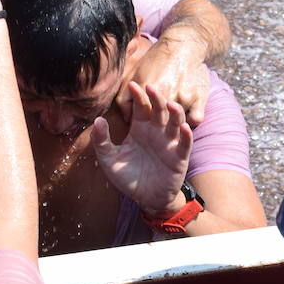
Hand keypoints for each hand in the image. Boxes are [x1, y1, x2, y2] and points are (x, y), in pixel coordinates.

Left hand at [93, 83, 192, 215]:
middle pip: (158, 110)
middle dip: (156, 99)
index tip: (131, 84)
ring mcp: (169, 143)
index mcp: (139, 129)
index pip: (140, 108)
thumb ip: (101, 140)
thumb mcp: (109, 159)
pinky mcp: (179, 157)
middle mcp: (156, 132)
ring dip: (174, 113)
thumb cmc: (127, 176)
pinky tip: (184, 127)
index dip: (137, 97)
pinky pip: (184, 144)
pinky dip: (185, 135)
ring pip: (174, 123)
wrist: (144, 198)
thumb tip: (97, 120)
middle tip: (151, 86)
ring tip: (171, 103)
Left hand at [120, 38, 210, 125]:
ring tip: (171, 115)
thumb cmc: (155, 62)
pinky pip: (196, 119)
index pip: (141, 119)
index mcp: (146, 92)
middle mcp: (164, 96)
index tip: (144, 120)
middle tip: (158, 118)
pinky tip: (186, 112)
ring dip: (174, 122)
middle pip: (160, 122)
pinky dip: (191, 119)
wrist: (182, 45)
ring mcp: (183, 98)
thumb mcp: (133, 75)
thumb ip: (125, 98)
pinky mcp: (199, 98)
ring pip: (177, 122)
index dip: (142, 122)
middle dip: (158, 123)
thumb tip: (126, 119)